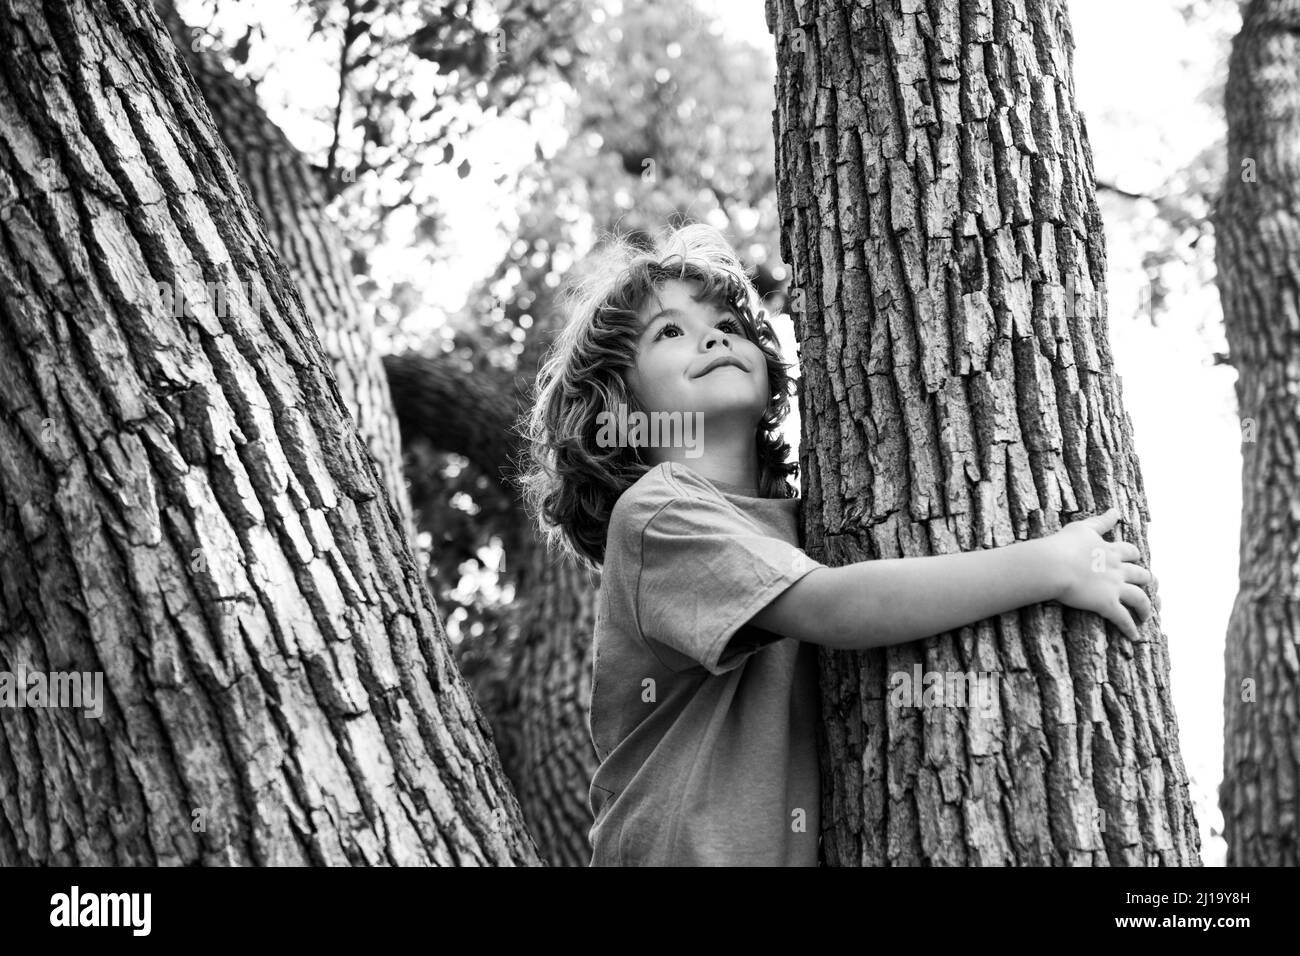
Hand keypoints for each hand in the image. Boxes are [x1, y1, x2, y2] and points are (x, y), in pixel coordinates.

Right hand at [1046, 507, 1153, 640]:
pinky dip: (1130, 629)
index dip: (1134, 556)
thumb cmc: (1062, 545)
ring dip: (1145, 608)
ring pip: (1140, 599)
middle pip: (1141, 575)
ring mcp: (1114, 587)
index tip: (1135, 558)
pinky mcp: (1106, 604)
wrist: (1054, 565)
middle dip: (1146, 581)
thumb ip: (1100, 521)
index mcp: (1110, 550)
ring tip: (1146, 617)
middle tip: (1150, 586)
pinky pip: (1123, 619)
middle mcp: (1117, 569)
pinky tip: (1134, 637)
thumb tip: (1115, 510)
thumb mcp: (1082, 527)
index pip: (1130, 552)